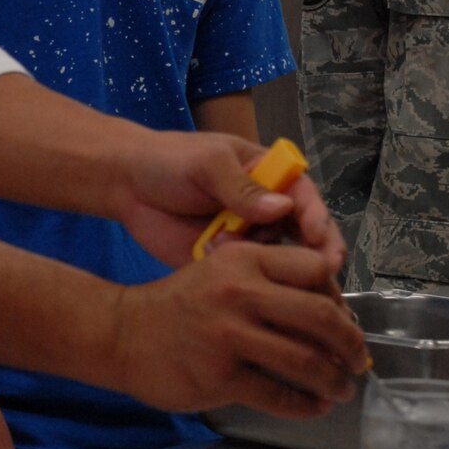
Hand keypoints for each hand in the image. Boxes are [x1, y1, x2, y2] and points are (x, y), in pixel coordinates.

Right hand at [108, 239, 367, 417]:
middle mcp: (240, 292)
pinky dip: (305, 405)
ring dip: (334, 380)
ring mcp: (229, 335)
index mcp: (246, 259)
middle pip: (321, 317)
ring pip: (306, 361)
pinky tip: (314, 407)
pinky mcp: (220, 375)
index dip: (341, 297)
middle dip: (351, 344)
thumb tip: (330, 310)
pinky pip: (278, 395)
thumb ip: (270, 279)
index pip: (317, 269)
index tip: (345, 320)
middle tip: (358, 360)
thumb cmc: (180, 304)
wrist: (124, 333)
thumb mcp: (222, 268)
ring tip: (342, 389)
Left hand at [115, 130, 345, 271]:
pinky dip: (251, 285)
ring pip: (280, 262)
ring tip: (254, 270)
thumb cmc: (169, 160)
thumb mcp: (207, 163)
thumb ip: (242, 186)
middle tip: (322, 273)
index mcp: (269, 176)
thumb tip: (281, 209)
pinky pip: (249, 279)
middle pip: (304, 235)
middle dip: (315, 254)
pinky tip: (241, 288)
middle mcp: (265, 210)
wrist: (126, 184)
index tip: (316, 237)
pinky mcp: (227, 264)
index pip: (304, 197)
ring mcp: (247, 239)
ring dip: (276, 270)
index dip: (316, 217)